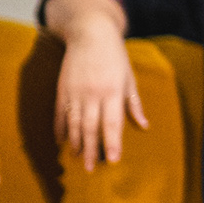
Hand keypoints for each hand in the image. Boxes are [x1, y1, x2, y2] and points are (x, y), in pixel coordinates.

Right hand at [55, 24, 146, 171]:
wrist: (90, 33)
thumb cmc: (114, 56)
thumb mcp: (129, 78)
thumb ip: (134, 103)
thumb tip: (144, 125)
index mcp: (112, 92)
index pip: (112, 123)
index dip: (112, 142)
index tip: (113, 160)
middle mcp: (92, 94)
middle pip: (90, 128)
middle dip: (91, 150)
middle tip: (91, 169)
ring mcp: (75, 92)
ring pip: (73, 123)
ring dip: (75, 143)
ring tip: (77, 158)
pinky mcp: (62, 89)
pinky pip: (60, 114)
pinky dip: (60, 128)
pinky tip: (62, 141)